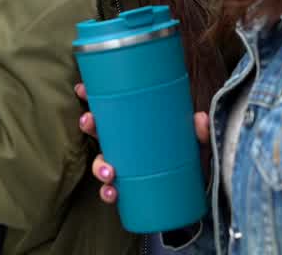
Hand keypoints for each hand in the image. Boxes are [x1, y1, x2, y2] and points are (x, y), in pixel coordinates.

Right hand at [75, 83, 210, 203]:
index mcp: (133, 126)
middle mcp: (124, 144)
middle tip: (89, 121)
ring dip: (99, 166)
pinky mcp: (129, 187)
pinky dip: (108, 192)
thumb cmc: (186, 154)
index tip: (81, 88)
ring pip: (101, 163)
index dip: (91, 96)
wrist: (193, 188)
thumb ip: (199, 130)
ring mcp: (125, 166)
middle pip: (99, 132)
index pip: (110, 108)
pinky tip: (112, 193)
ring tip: (109, 171)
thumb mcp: (193, 139)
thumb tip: (200, 119)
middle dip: (89, 125)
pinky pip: (111, 190)